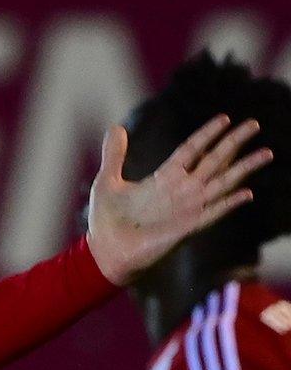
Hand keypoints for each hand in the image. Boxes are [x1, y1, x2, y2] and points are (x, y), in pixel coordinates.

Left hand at [87, 114, 271, 284]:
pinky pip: (213, 213)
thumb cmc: (106, 219)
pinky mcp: (187, 228)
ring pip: (222, 183)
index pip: (191, 150)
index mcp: (163, 178)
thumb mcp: (108, 181)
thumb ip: (114, 155)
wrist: (104, 252)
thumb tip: (116, 126)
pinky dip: (229, 203)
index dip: (207, 134)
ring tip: (266, 152)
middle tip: (254, 124)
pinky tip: (247, 193)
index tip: (224, 118)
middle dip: (233, 142)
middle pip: (213, 161)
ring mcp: (187, 209)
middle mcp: (181, 191)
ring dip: (243, 168)